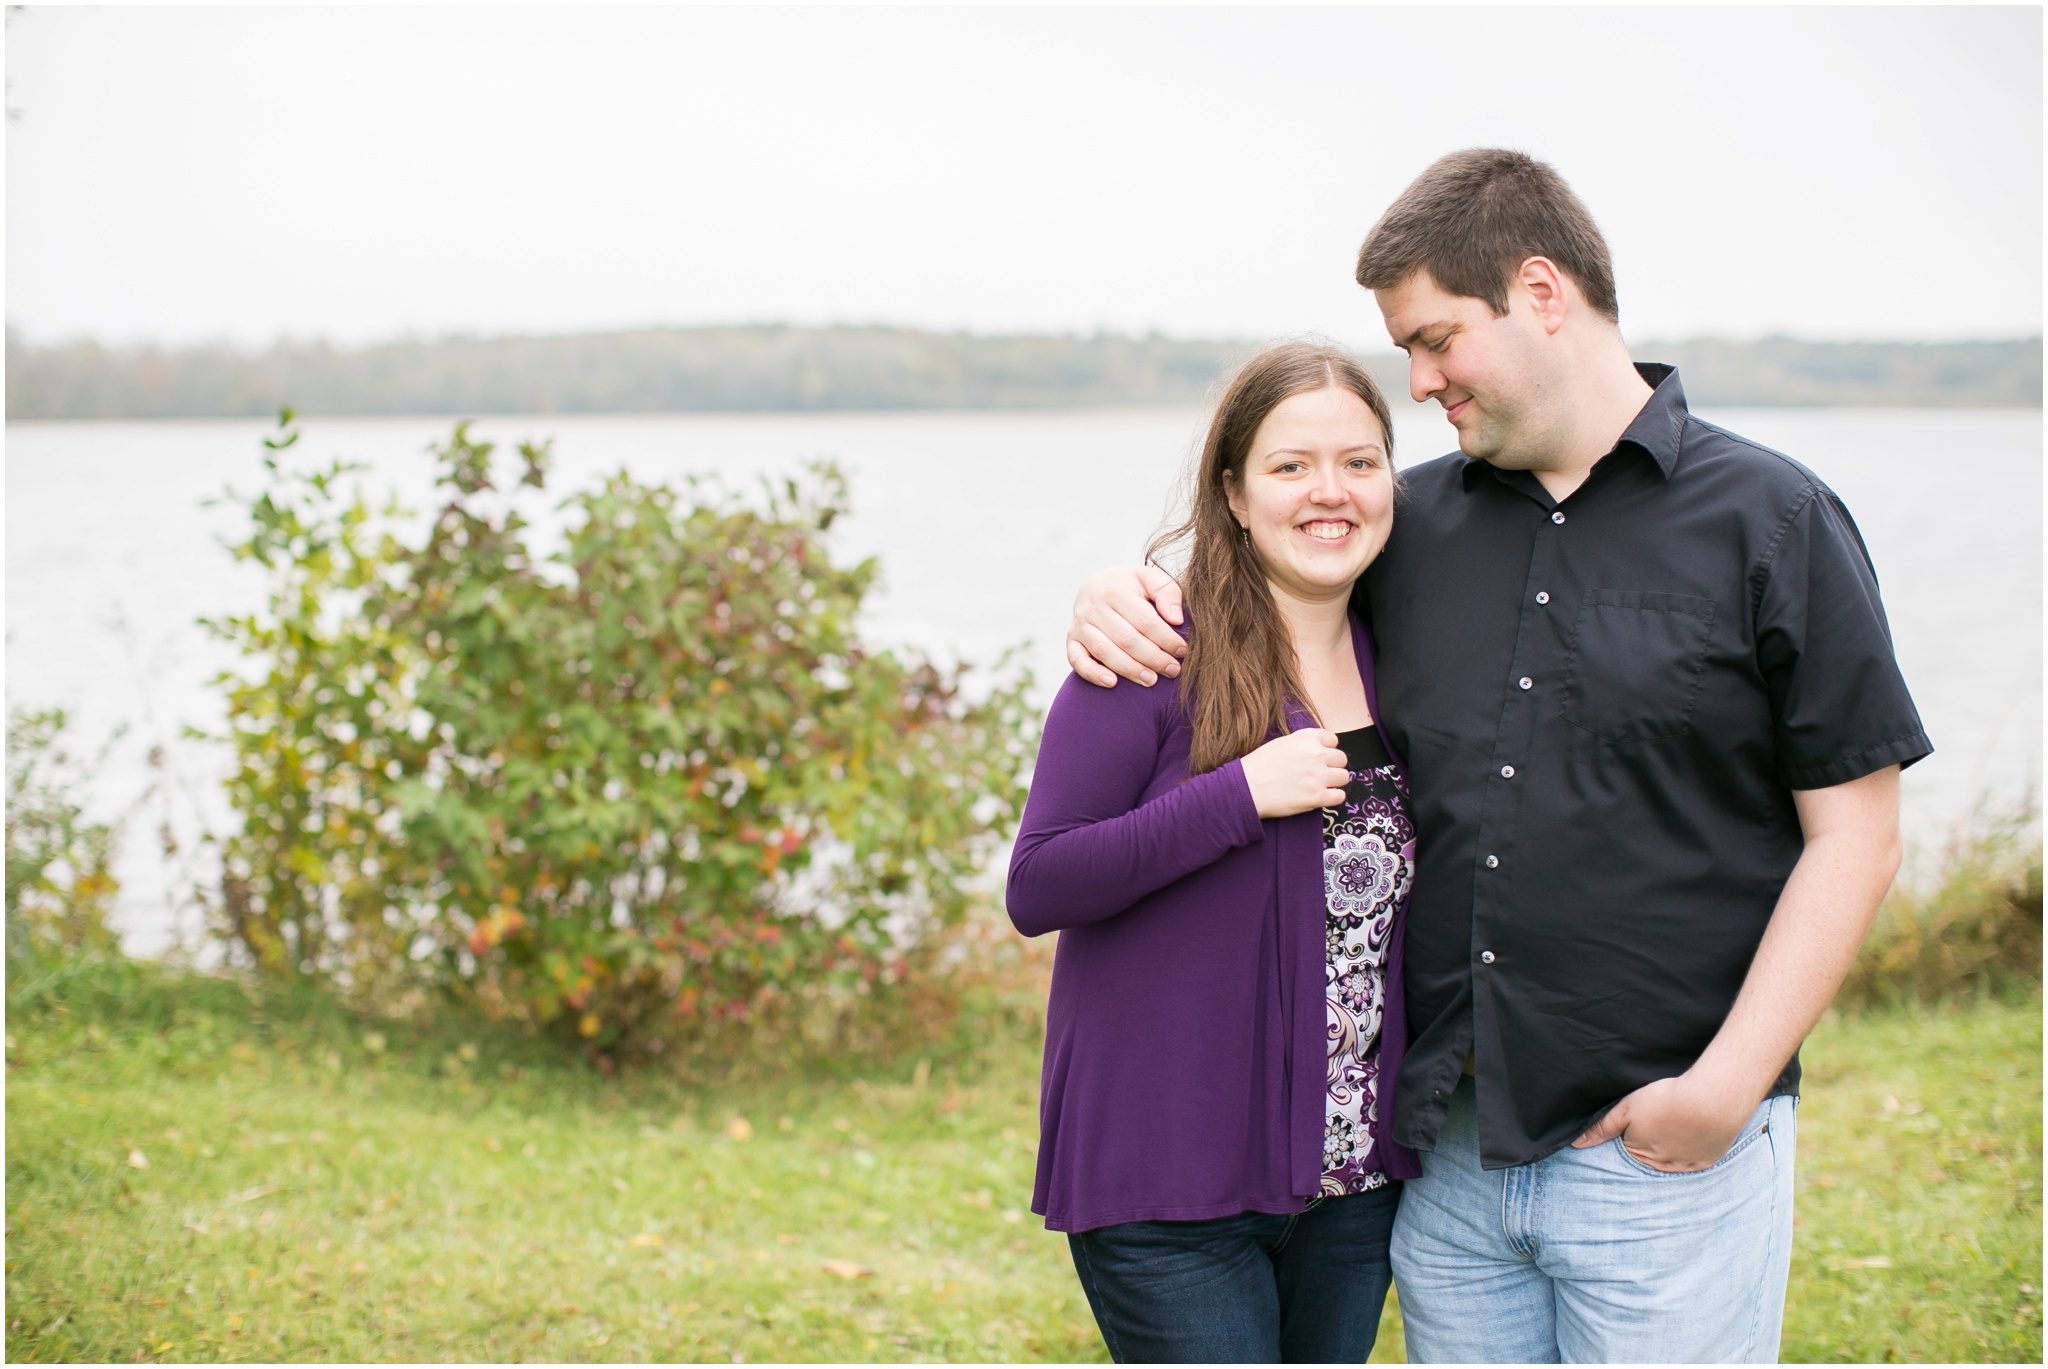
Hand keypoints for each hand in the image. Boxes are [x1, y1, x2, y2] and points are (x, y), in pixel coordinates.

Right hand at [1066, 565, 1186, 687]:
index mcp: (1115, 590)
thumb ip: (1167, 593)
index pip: (1144, 620)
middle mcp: (1094, 608)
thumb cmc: (1130, 586)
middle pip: (1127, 639)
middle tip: (1173, 670)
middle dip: (1153, 658)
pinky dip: (1093, 674)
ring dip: (1130, 670)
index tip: (1182, 650)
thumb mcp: (1150, 579)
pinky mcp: (1072, 641)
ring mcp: (1080, 625)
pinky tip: (1113, 683)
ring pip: (1105, 652)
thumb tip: (1176, 620)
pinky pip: (1078, 661)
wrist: (1095, 586)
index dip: (1166, 638)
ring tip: (1152, 680)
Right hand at [1240, 729, 1349, 818]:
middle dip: (1332, 766)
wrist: (1246, 788)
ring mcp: (1318, 776)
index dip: (1327, 750)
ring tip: (1319, 786)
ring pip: (1344, 777)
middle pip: (1341, 759)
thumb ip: (1303, 743)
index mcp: (1306, 738)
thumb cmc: (1259, 766)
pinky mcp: (1317, 797)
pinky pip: (1339, 796)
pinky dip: (1333, 797)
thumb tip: (1320, 749)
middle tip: (1318, 774)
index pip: (1333, 740)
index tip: (1319, 758)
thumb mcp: (1281, 743)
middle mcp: (1316, 754)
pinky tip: (1321, 797)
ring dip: (1334, 782)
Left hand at [1570, 1074, 1754, 1172]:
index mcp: (1639, 1152)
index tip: (1640, 1121)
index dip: (1631, 1133)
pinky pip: (1694, 1162)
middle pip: (1649, 1158)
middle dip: (1650, 1144)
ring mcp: (1685, 1165)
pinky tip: (1692, 1136)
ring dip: (1671, 1149)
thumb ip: (1601, 1128)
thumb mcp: (1626, 1109)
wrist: (1711, 1101)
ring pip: (1672, 1162)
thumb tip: (1575, 1144)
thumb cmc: (1666, 1100)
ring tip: (1675, 1127)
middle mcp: (1660, 1165)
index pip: (1627, 1149)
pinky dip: (1691, 1152)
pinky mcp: (1706, 1161)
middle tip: (1660, 1122)